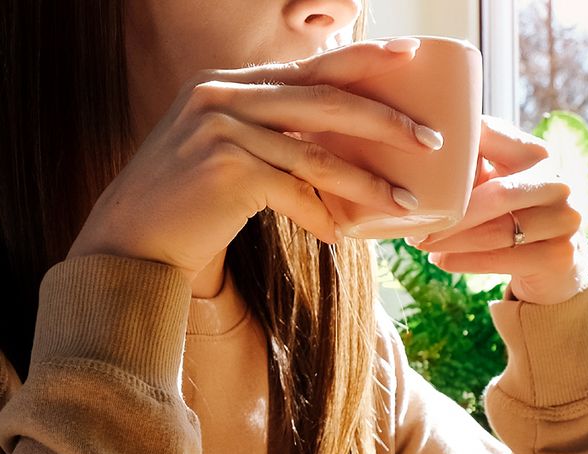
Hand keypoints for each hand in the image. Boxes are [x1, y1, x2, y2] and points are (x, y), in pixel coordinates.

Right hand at [68, 39, 442, 282]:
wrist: (135, 241)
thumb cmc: (192, 205)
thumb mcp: (229, 155)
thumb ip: (272, 141)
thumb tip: (339, 158)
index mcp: (231, 85)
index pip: (308, 67)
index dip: (362, 58)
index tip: (410, 54)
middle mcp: (225, 97)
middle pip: (324, 99)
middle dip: (385, 118)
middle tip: (429, 138)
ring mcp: (223, 130)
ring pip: (318, 153)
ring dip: (369, 182)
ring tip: (406, 201)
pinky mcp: (225, 170)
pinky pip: (296, 194)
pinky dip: (324, 218)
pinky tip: (341, 237)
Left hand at [407, 116, 587, 305]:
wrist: (555, 266)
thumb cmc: (512, 218)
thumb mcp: (493, 184)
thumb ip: (467, 166)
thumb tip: (412, 159)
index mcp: (536, 153)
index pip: (490, 135)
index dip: (453, 151)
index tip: (413, 165)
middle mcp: (557, 181)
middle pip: (497, 194)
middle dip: (452, 214)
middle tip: (413, 228)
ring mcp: (564, 219)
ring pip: (497, 232)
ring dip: (453, 241)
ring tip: (421, 245)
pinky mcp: (560, 255)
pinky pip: (503, 259)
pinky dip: (466, 262)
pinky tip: (441, 261)